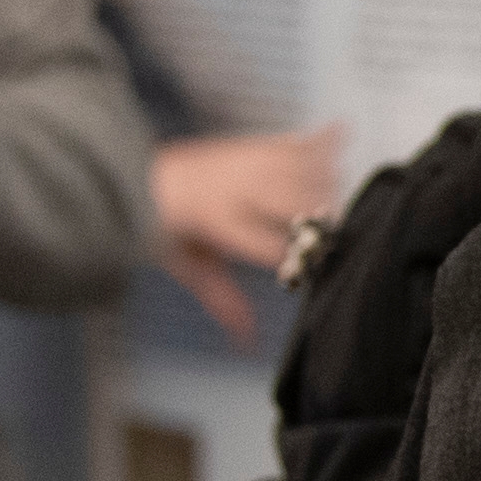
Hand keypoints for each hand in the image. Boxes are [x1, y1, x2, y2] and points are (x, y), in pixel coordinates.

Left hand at [152, 123, 343, 342]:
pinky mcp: (253, 144)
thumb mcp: (190, 267)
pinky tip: (340, 138)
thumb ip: (224, 301)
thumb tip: (247, 341)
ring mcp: (246, 162)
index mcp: (217, 221)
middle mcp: (237, 188)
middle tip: (325, 233)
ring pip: (304, 168)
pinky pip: (296, 140)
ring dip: (326, 185)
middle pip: (298, 203)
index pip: (273, 244)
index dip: (296, 256)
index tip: (306, 264)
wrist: (139, 176)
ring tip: (331, 200)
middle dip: (319, 221)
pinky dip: (322, 141)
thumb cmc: (163, 226)